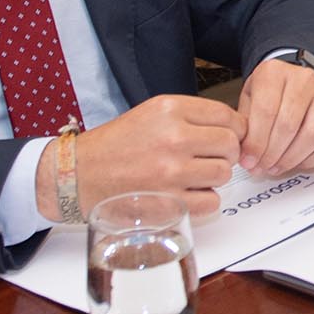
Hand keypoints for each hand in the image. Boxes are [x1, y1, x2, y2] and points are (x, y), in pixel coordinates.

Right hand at [47, 93, 242, 218]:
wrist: (79, 175)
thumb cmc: (116, 145)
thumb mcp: (151, 113)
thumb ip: (190, 117)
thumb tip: (233, 129)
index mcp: (170, 110)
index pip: (228, 116)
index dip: (234, 130)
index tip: (228, 137)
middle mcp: (174, 138)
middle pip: (230, 144)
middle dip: (225, 153)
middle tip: (209, 158)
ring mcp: (172, 172)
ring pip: (224, 173)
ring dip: (214, 177)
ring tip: (193, 176)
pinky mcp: (169, 203)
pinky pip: (211, 202)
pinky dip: (204, 201)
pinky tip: (186, 194)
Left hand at [235, 56, 313, 174]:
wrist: (296, 80)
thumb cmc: (271, 91)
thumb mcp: (250, 99)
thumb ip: (246, 125)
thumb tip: (247, 155)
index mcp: (275, 72)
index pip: (266, 111)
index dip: (256, 142)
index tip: (249, 160)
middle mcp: (304, 78)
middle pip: (289, 125)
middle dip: (273, 154)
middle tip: (263, 167)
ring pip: (312, 136)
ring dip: (292, 159)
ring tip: (278, 166)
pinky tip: (299, 162)